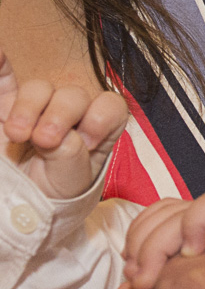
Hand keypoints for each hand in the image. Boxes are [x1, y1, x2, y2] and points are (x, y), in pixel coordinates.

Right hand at [0, 50, 127, 198]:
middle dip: (60, 115)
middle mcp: (72, 113)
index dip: (100, 117)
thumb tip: (60, 136)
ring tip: (17, 135)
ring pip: (39, 89)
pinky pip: (3, 82)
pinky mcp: (4, 107)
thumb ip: (71, 157)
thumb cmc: (56, 193)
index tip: (86, 142)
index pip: (110, 106)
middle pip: (73, 95)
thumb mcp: (71, 181)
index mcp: (98, 128)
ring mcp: (37, 108)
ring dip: (28, 107)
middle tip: (44, 141)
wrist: (21, 206)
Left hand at [116, 192, 204, 288]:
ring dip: (160, 245)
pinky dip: (191, 228)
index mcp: (189, 235)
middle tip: (147, 283)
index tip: (137, 278)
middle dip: (142, 249)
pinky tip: (194, 256)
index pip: (149, 217)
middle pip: (158, 214)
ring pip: (175, 212)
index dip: (135, 242)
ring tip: (168, 278)